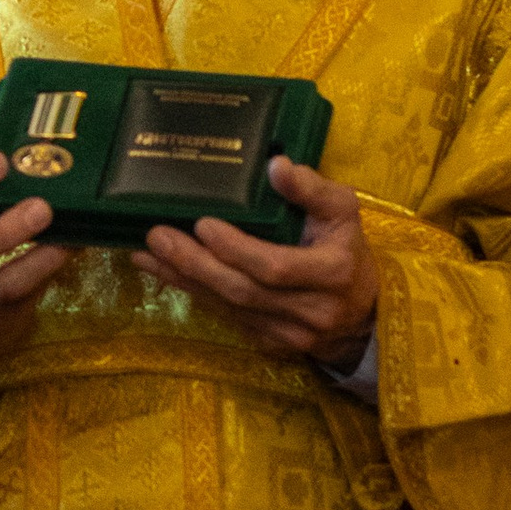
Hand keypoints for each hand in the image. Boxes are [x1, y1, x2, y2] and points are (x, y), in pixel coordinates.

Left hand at [141, 156, 378, 363]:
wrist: (362, 315)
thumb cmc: (347, 249)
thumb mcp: (342, 211)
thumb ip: (311, 189)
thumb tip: (275, 165)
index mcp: (332, 272)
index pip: (274, 266)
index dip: (236, 249)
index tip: (202, 223)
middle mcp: (311, 310)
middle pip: (243, 291)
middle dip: (195, 264)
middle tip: (158, 236)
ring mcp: (290, 334)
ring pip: (229, 308)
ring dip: (184, 280)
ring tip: (147, 254)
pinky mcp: (271, 343)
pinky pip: (227, 318)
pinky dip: (195, 294)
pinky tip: (166, 274)